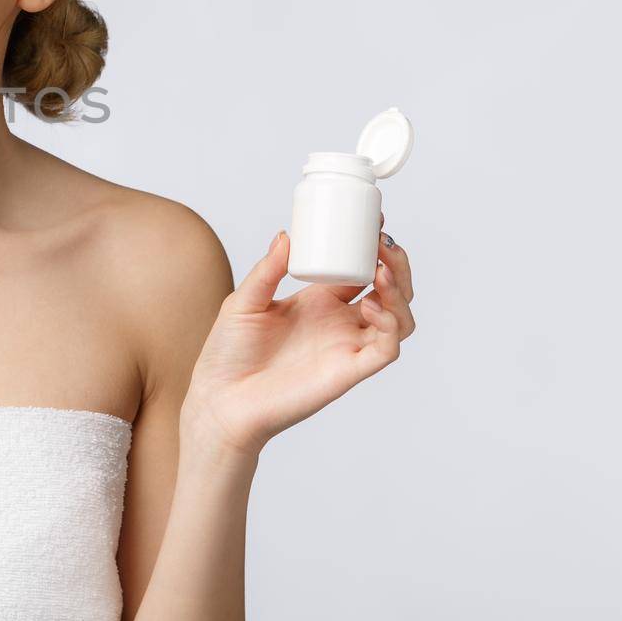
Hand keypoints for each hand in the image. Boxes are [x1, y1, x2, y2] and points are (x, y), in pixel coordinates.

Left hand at [181, 212, 415, 459]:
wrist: (220, 399)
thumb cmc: (229, 354)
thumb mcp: (244, 301)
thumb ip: (267, 270)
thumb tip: (287, 235)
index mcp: (318, 301)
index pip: (359, 269)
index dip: (372, 247)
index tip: (373, 221)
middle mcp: (339, 322)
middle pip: (389, 290)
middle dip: (395, 263)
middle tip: (383, 242)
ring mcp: (347, 346)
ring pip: (400, 318)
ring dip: (401, 292)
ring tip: (382, 270)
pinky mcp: (349, 371)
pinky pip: (386, 348)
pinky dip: (390, 324)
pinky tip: (371, 305)